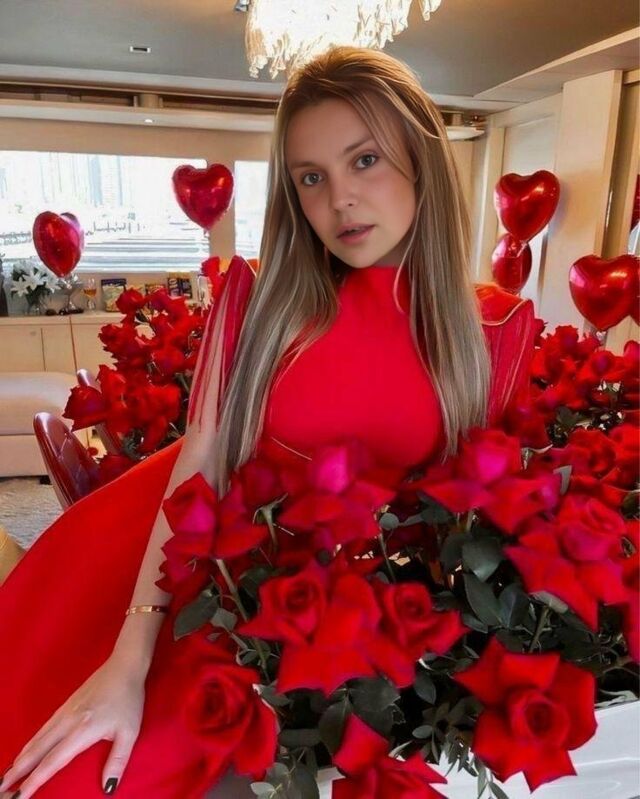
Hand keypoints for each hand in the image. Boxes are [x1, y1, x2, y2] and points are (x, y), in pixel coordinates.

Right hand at [0, 656, 145, 797]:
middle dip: (18, 771)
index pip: (53, 761)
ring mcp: (65, 712)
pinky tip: (26, 750)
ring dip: (21, 758)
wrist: (124, 666)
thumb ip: (118, 760)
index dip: (35, 780)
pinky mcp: (66, 705)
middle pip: (38, 751)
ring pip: (38, 739)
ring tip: (7, 775)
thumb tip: (108, 788)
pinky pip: (43, 728)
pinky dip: (31, 743)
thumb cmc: (129, 700)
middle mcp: (68, 722)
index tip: (21, 796)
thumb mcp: (130, 732)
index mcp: (83, 731)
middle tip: (1, 789)